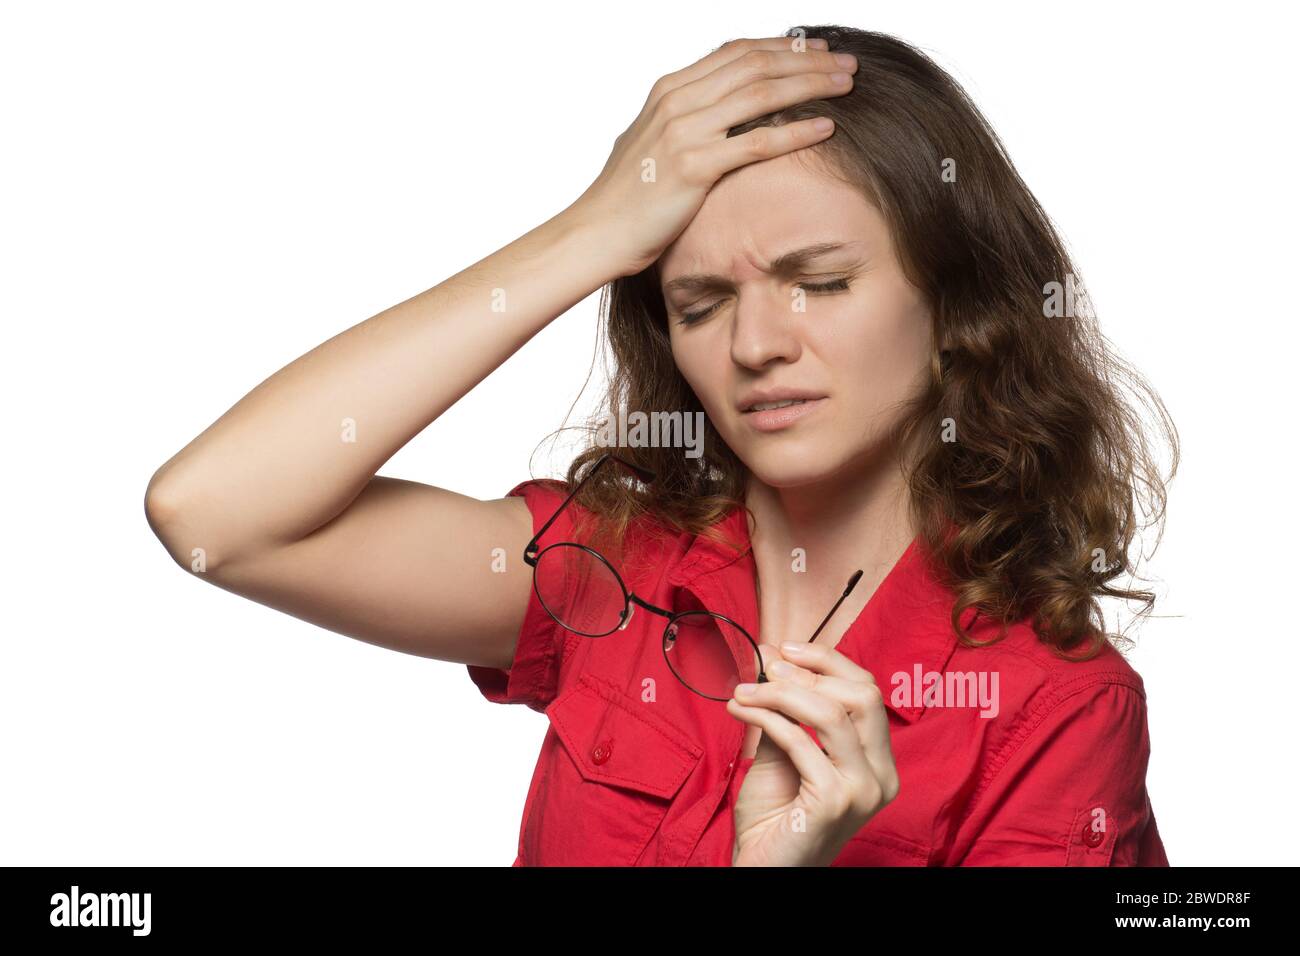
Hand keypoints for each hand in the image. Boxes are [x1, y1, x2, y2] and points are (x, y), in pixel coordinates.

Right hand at [564, 35, 857, 277]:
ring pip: (761, 95)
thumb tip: (717, 113)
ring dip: (811, 86)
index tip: (818, 51)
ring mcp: (683, 131)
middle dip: (807, 60)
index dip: (782, 47)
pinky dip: (795, 131)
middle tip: (848, 63)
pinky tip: (826, 127)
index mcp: (669, 89)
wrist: (596, 233)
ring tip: (848, 86)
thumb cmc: (627, 198)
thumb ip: (686, 121)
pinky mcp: (693, 167)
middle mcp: (677, 101)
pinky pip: (756, 142)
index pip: (737, 52)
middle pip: (755, 64)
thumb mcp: (653, 144)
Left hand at [726, 641, 898, 865]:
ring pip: (831, 714)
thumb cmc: (775, 817)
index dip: (829, 661)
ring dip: (779, 693)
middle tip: (764, 667)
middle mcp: (881, 776)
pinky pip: (799, 742)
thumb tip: (771, 655)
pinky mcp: (834, 803)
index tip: (786, 648)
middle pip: (862, 696)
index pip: (868, 691)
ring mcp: (862, 791)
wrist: (763, 869)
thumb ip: (785, 709)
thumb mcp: (783, 753)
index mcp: (878, 762)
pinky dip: (766, 718)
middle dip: (808, 674)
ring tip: (743, 691)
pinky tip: (741, 711)